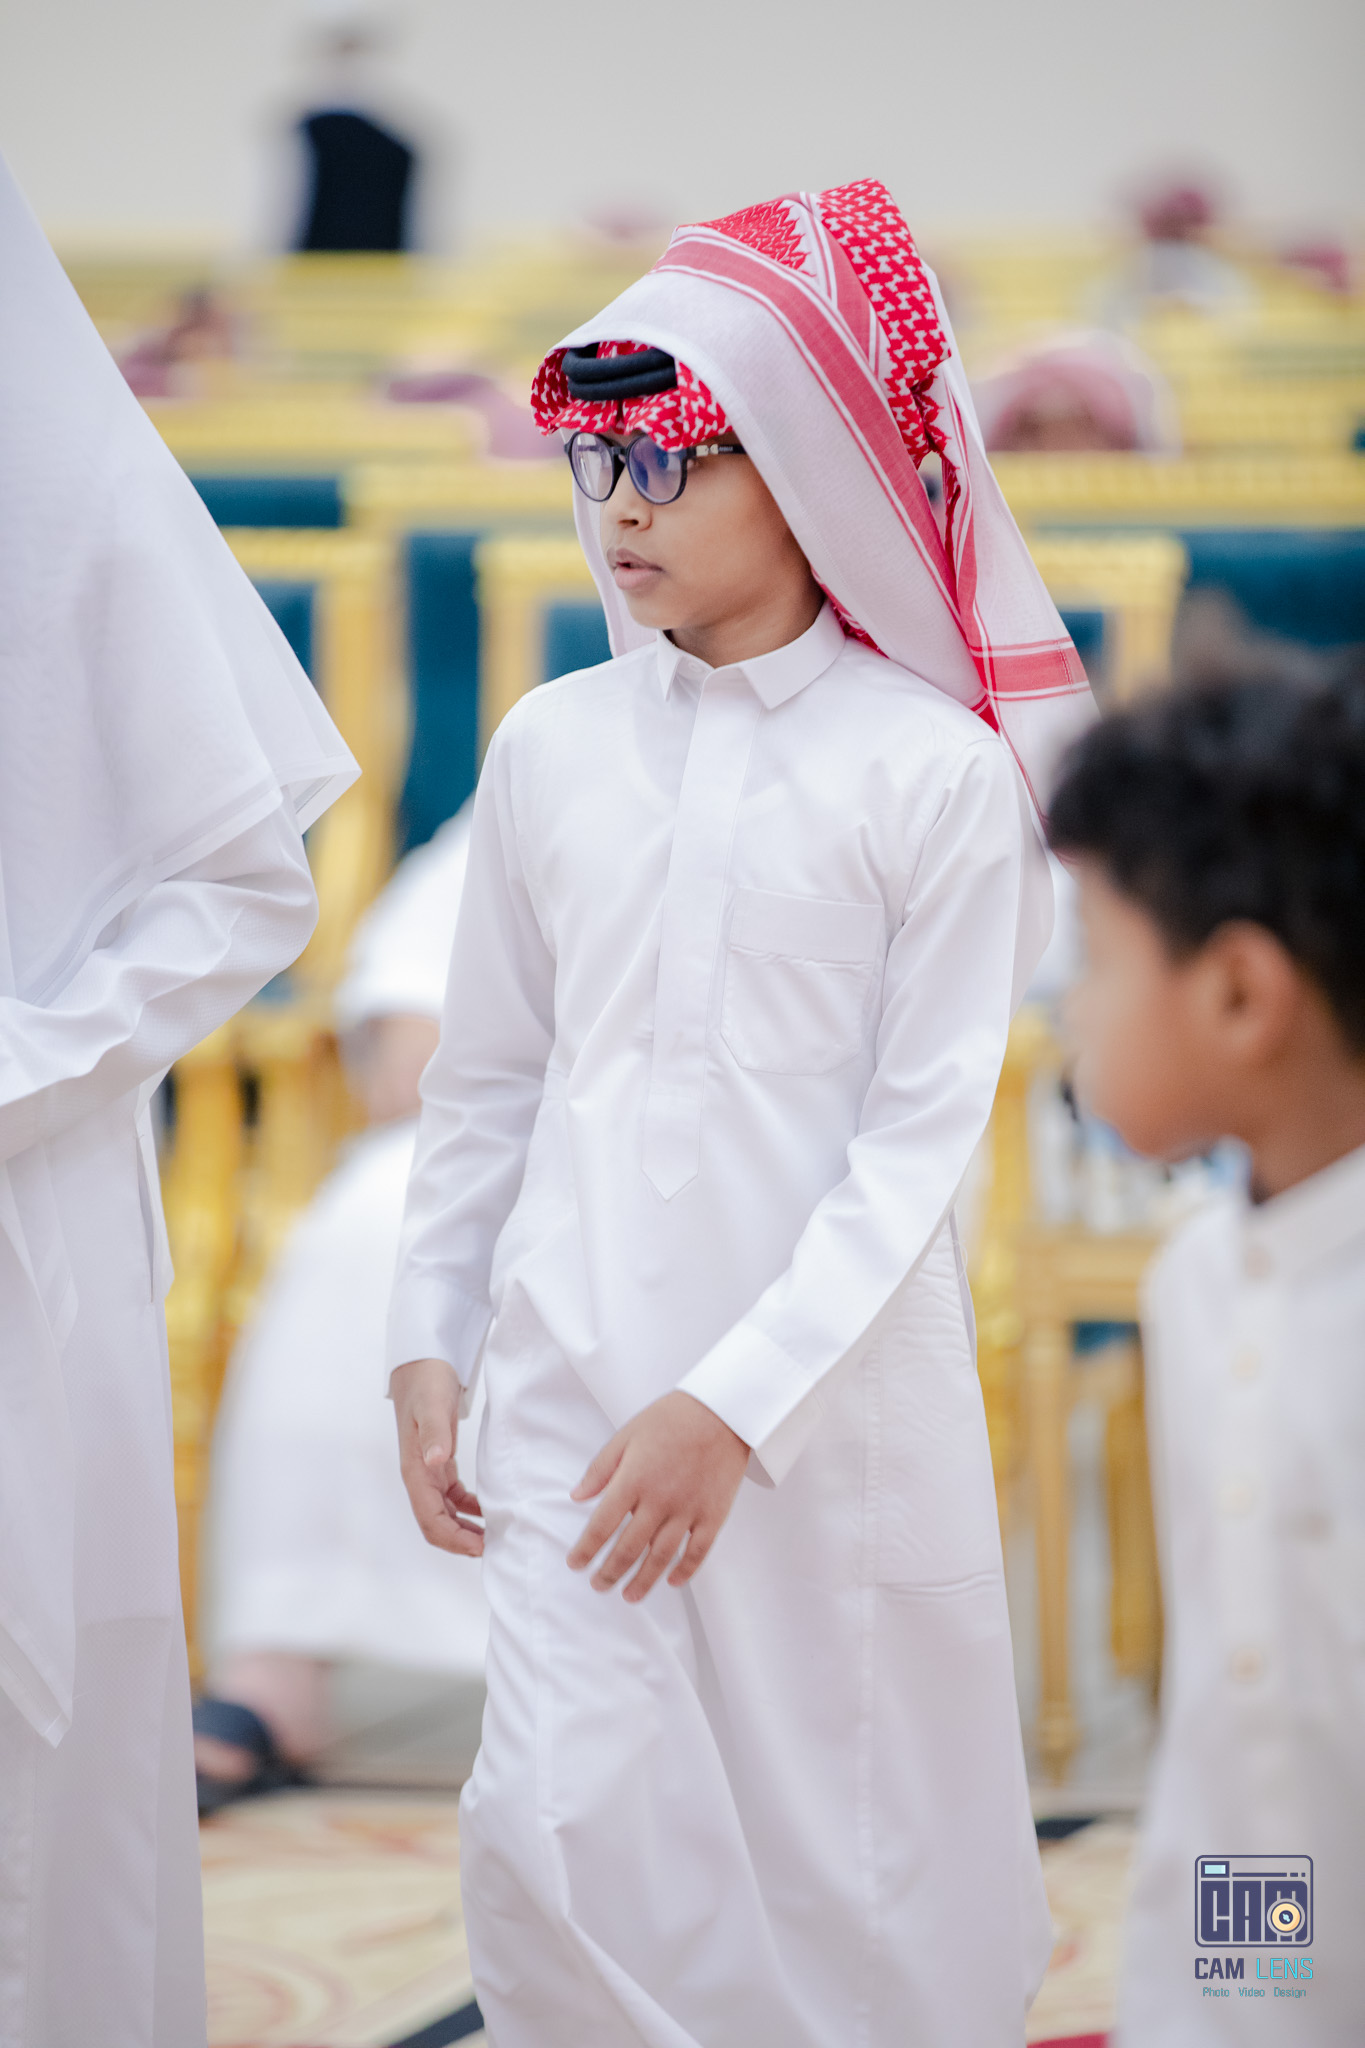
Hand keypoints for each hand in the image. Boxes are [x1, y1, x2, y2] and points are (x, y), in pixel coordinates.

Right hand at [391, 1357, 483, 1557]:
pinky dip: (469, 1508)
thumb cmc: (427, 1381)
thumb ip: (434, 1433)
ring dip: (465, 1528)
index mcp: (415, 1470)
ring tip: (494, 1536)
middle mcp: (419, 1475)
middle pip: (435, 1523)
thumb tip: (435, 1462)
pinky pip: (452, 1496)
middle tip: (493, 1548)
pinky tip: (488, 1510)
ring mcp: (429, 1470)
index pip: (430, 1519)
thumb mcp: (432, 1405)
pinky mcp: (439, 1462)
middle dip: (460, 1541)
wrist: (422, 1359)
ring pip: (444, 1513)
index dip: (453, 1538)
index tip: (480, 1547)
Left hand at [567, 1391, 748, 1601]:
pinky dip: (686, 1570)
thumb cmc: (672, 1418)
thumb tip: (577, 1496)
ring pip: (661, 1557)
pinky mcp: (713, 1514)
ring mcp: (688, 1510)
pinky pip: (698, 1551)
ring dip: (642, 1580)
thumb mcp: (627, 1434)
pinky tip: (673, 1582)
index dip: (586, 1549)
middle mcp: (659, 1500)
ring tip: (629, 1595)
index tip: (575, 1563)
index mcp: (634, 1479)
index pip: (602, 1525)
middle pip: (629, 1548)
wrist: (724, 1411)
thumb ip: (601, 1468)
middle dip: (609, 1572)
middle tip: (598, 1586)